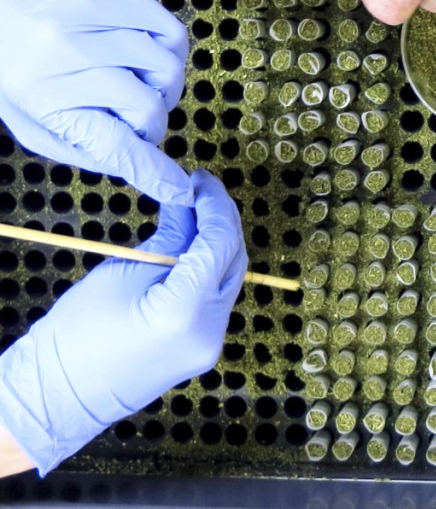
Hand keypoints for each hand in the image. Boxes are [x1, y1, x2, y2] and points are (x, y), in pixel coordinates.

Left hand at [0, 0, 191, 204]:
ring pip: (170, 61)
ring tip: (138, 75)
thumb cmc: (8, 65)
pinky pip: (166, 23)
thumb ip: (87, 145)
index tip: (178, 190)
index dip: (153, 172)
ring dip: (163, 79)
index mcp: (43, 94)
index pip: (115, 143)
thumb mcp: (33, 121)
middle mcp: (68, 51)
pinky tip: (138, 43)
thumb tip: (144, 168)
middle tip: (134, 112)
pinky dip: (163, 41)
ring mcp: (92, 13)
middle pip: (153, 103)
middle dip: (153, 117)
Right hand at [0, 170, 245, 475]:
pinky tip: (190, 250)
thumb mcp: (122, 272)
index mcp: (184, 311)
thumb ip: (168, 236)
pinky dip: (209, 271)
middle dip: (221, 222)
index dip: (215, 206)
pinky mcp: (205, 350)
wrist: (59, 396)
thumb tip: (189, 202)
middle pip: (233, 261)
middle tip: (198, 192)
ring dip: (217, 245)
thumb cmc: (76, 333)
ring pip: (229, 279)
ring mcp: (211, 345)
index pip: (220, 243)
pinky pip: (217, 300)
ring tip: (193, 215)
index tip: (202, 181)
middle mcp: (210, 331)